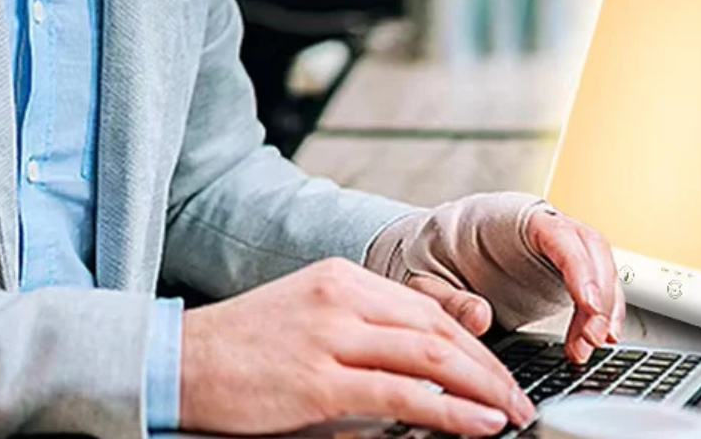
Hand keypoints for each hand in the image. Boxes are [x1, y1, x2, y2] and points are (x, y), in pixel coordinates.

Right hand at [179, 258, 535, 435]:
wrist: (183, 358)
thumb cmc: (245, 344)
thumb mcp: (309, 315)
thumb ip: (362, 328)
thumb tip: (419, 362)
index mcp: (342, 276)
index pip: (424, 307)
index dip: (470, 340)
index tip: (496, 369)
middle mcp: (343, 297)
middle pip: (435, 328)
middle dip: (486, 366)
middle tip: (517, 397)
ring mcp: (332, 336)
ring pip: (428, 357)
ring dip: (480, 388)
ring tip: (511, 413)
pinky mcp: (319, 381)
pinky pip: (400, 396)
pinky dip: (447, 412)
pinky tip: (476, 424)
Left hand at [366, 194, 624, 365]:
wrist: (433, 247)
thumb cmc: (431, 252)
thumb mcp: (425, 277)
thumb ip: (449, 298)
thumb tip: (480, 318)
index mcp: (506, 216)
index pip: (556, 231)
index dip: (579, 266)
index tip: (588, 303)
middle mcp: (538, 224)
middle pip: (588, 246)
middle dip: (599, 292)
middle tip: (591, 338)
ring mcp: (552, 245)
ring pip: (598, 263)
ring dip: (604, 305)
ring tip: (589, 346)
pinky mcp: (559, 268)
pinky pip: (592, 282)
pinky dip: (600, 311)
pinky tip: (595, 340)